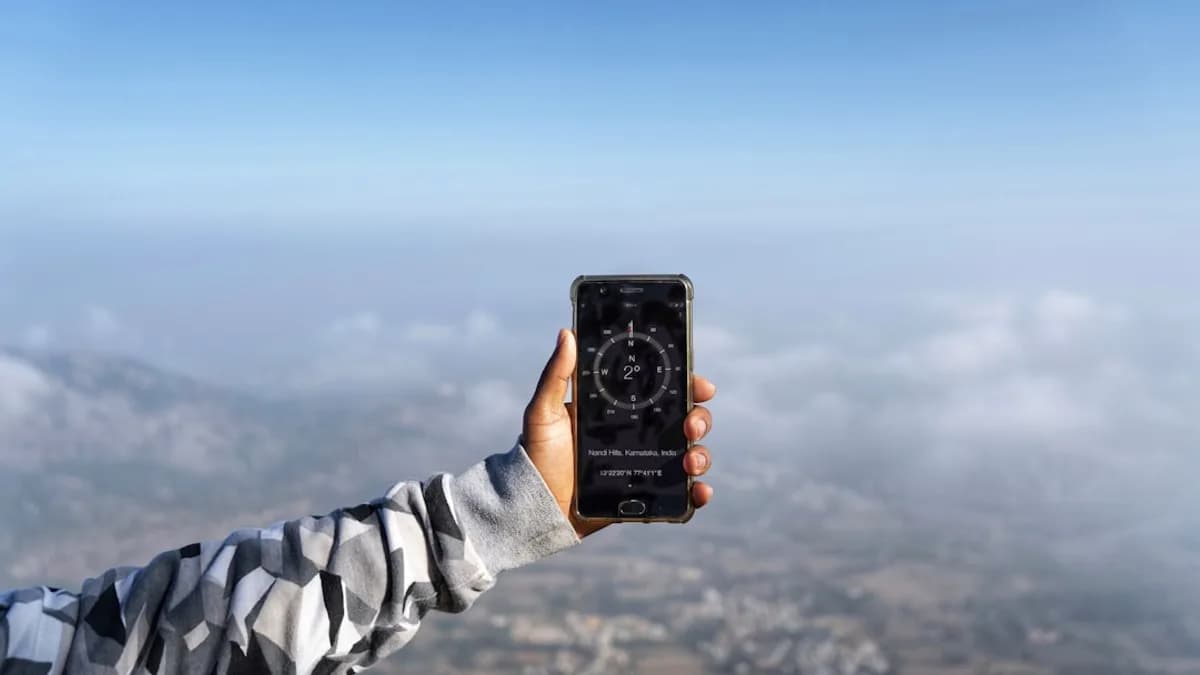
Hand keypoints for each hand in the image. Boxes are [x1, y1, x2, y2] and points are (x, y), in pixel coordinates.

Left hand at [522, 329, 715, 536]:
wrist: (536, 507)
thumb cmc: (537, 456)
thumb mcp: (543, 413)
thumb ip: (555, 376)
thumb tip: (567, 333)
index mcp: (621, 409)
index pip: (663, 389)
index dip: (687, 382)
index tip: (699, 382)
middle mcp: (639, 434)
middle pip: (686, 419)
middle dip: (700, 418)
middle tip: (691, 425)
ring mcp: (646, 465)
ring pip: (690, 453)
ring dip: (702, 454)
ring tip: (691, 461)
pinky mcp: (647, 495)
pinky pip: (682, 494)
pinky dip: (698, 492)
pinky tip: (699, 491)